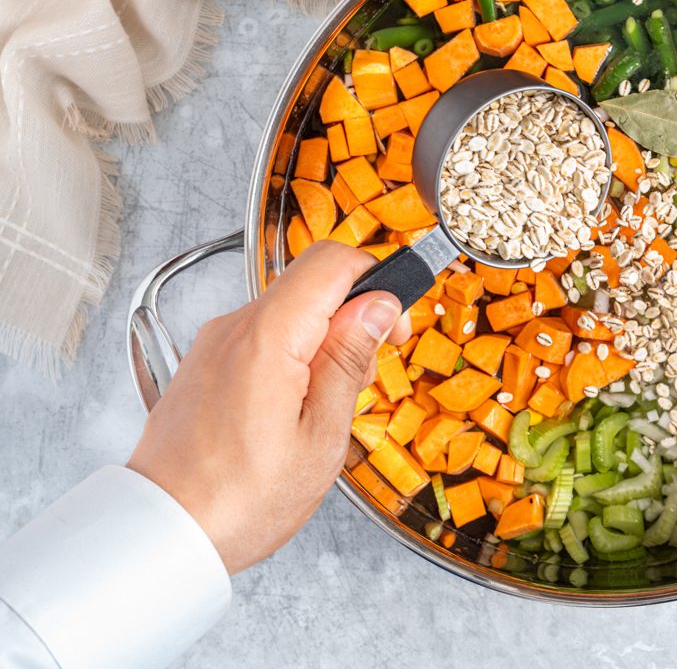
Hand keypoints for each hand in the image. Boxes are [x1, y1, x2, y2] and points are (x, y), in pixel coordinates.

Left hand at [127, 241, 411, 573]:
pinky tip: (296, 407)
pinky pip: (261, 336)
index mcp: (267, 338)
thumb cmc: (241, 500)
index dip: (375, 282)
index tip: (392, 325)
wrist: (165, 532)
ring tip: (328, 404)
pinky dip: (292, 354)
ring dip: (323, 340)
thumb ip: (349, 360)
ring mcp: (214, 344)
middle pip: (310, 283)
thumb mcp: (321, 436)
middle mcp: (234, 328)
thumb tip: (377, 307)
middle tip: (366, 375)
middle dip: (352, 317)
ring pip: (288, 310)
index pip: (331, 262)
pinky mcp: (204, 363)